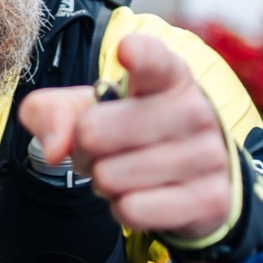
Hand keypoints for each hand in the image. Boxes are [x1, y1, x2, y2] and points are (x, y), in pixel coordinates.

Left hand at [18, 32, 232, 241]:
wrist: (192, 176)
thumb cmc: (131, 130)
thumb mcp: (89, 109)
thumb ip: (51, 112)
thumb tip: (54, 150)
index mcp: (167, 75)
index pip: (153, 59)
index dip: (137, 55)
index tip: (127, 52)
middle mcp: (194, 110)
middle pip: (93, 132)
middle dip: (82, 149)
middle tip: (102, 149)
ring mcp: (208, 155)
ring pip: (109, 177)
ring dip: (103, 182)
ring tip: (125, 170)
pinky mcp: (210, 199)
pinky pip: (132, 210)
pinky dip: (123, 209)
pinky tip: (142, 194)